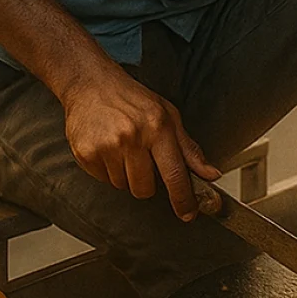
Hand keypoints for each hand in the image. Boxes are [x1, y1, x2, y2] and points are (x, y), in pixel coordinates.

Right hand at [61, 70, 220, 219]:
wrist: (92, 84)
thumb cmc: (133, 99)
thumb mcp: (169, 116)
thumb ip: (190, 149)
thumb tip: (210, 174)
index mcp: (158, 128)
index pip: (175, 174)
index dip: (183, 199)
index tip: (187, 213)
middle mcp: (132, 138)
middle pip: (145, 189)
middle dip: (146, 181)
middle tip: (142, 158)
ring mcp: (107, 146)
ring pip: (123, 186)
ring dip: (126, 175)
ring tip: (123, 148)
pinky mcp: (86, 153)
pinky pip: (103, 180)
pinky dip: (107, 170)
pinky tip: (108, 147)